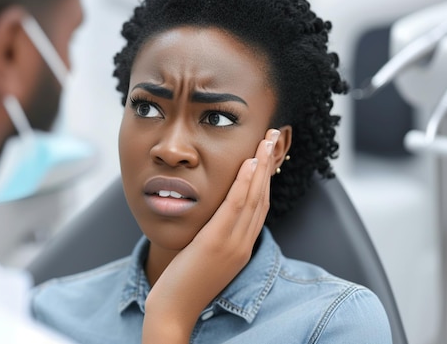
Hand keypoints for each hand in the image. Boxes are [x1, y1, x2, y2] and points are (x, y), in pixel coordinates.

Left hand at [142, 129, 279, 342]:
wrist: (174, 310)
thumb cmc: (184, 281)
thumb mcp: (206, 254)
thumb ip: (215, 234)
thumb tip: (214, 214)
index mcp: (242, 246)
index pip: (259, 206)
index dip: (266, 178)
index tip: (267, 155)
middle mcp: (243, 243)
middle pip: (262, 197)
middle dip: (269, 165)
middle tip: (272, 137)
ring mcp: (233, 244)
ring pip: (253, 198)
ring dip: (261, 167)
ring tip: (265, 141)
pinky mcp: (217, 244)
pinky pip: (235, 208)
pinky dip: (244, 184)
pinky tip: (248, 164)